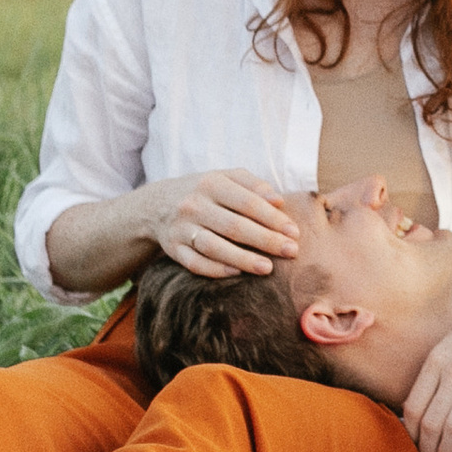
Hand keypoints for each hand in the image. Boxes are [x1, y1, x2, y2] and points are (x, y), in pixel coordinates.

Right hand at [150, 170, 297, 278]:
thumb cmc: (205, 191)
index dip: (273, 218)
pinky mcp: (172, 249)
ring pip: (214, 247)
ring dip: (243, 259)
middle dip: (266, 240)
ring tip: (268, 268)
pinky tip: (236, 273)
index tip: (294, 232)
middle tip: (290, 251)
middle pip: (234, 226)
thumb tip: (278, 201)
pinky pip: (194, 263)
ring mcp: (181, 228)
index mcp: (211, 183)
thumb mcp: (226, 178)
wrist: (156, 204)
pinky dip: (215, 270)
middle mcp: (194, 205)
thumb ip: (254, 185)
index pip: (247, 203)